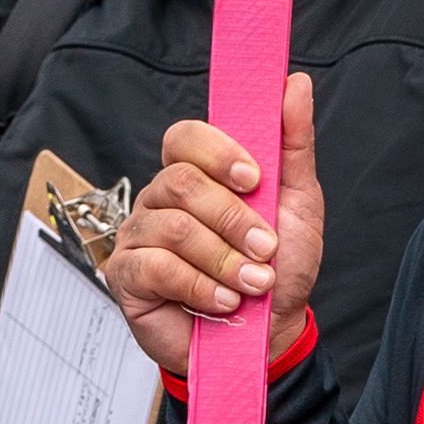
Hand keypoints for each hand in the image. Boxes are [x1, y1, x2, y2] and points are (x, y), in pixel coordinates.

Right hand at [106, 79, 324, 376]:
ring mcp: (139, 236)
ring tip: (252, 285)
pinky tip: (224, 302)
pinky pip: (156, 267)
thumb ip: (292, 144)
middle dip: (233, 219)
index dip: (217, 152)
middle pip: (181, 183)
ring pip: (174, 228)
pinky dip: (200, 286)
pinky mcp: (126, 276)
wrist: (265, 340)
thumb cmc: (277, 271)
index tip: (255, 179)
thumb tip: (294, 83)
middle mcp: (161, 199)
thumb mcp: (297, 205)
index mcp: (197, 176)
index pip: (186, 138)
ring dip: (224, 260)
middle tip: (265, 250)